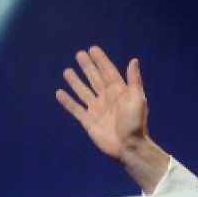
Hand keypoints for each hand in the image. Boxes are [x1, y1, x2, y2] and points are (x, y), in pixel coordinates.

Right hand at [56, 46, 169, 192]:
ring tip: (67, 71)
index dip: (101, 61)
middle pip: (94, 79)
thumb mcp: (137, 99)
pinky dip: (67, 102)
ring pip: (83, 91)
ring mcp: (97, 110)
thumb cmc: (136, 124)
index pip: (108, 72)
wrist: (129, 147)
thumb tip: (133, 60)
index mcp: (119, 92)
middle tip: (79, 54)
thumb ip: (134, 80)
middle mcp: (107, 99)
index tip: (93, 49)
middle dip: (87, 67)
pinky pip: (75, 109)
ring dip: (75, 81)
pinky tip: (60, 93)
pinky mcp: (88, 122)